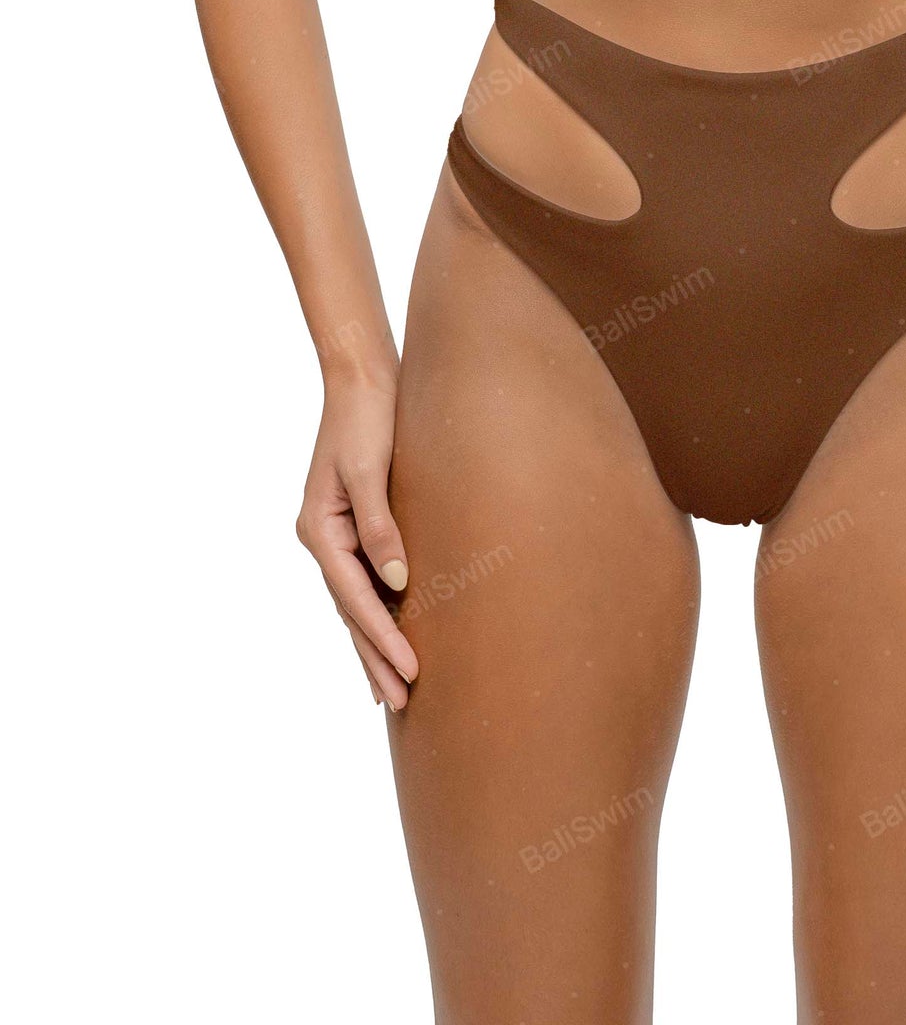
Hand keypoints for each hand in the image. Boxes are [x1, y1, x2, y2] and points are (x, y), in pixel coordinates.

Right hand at [295, 372, 418, 709]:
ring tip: (393, 688)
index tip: (409, 673)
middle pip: (350, 612)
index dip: (382, 639)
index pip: (354, 600)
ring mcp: (335, 535)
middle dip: (375, 658)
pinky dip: (377, 612)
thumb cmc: (368, 419)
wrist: (363, 378)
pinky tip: (392, 632)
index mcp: (320, 530)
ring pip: (355, 602)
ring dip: (373, 643)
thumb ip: (381, 527)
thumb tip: (398, 583)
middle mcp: (322, 539)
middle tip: (401, 703)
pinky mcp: (354, 525)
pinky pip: (365, 581)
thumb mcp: (369, 471)